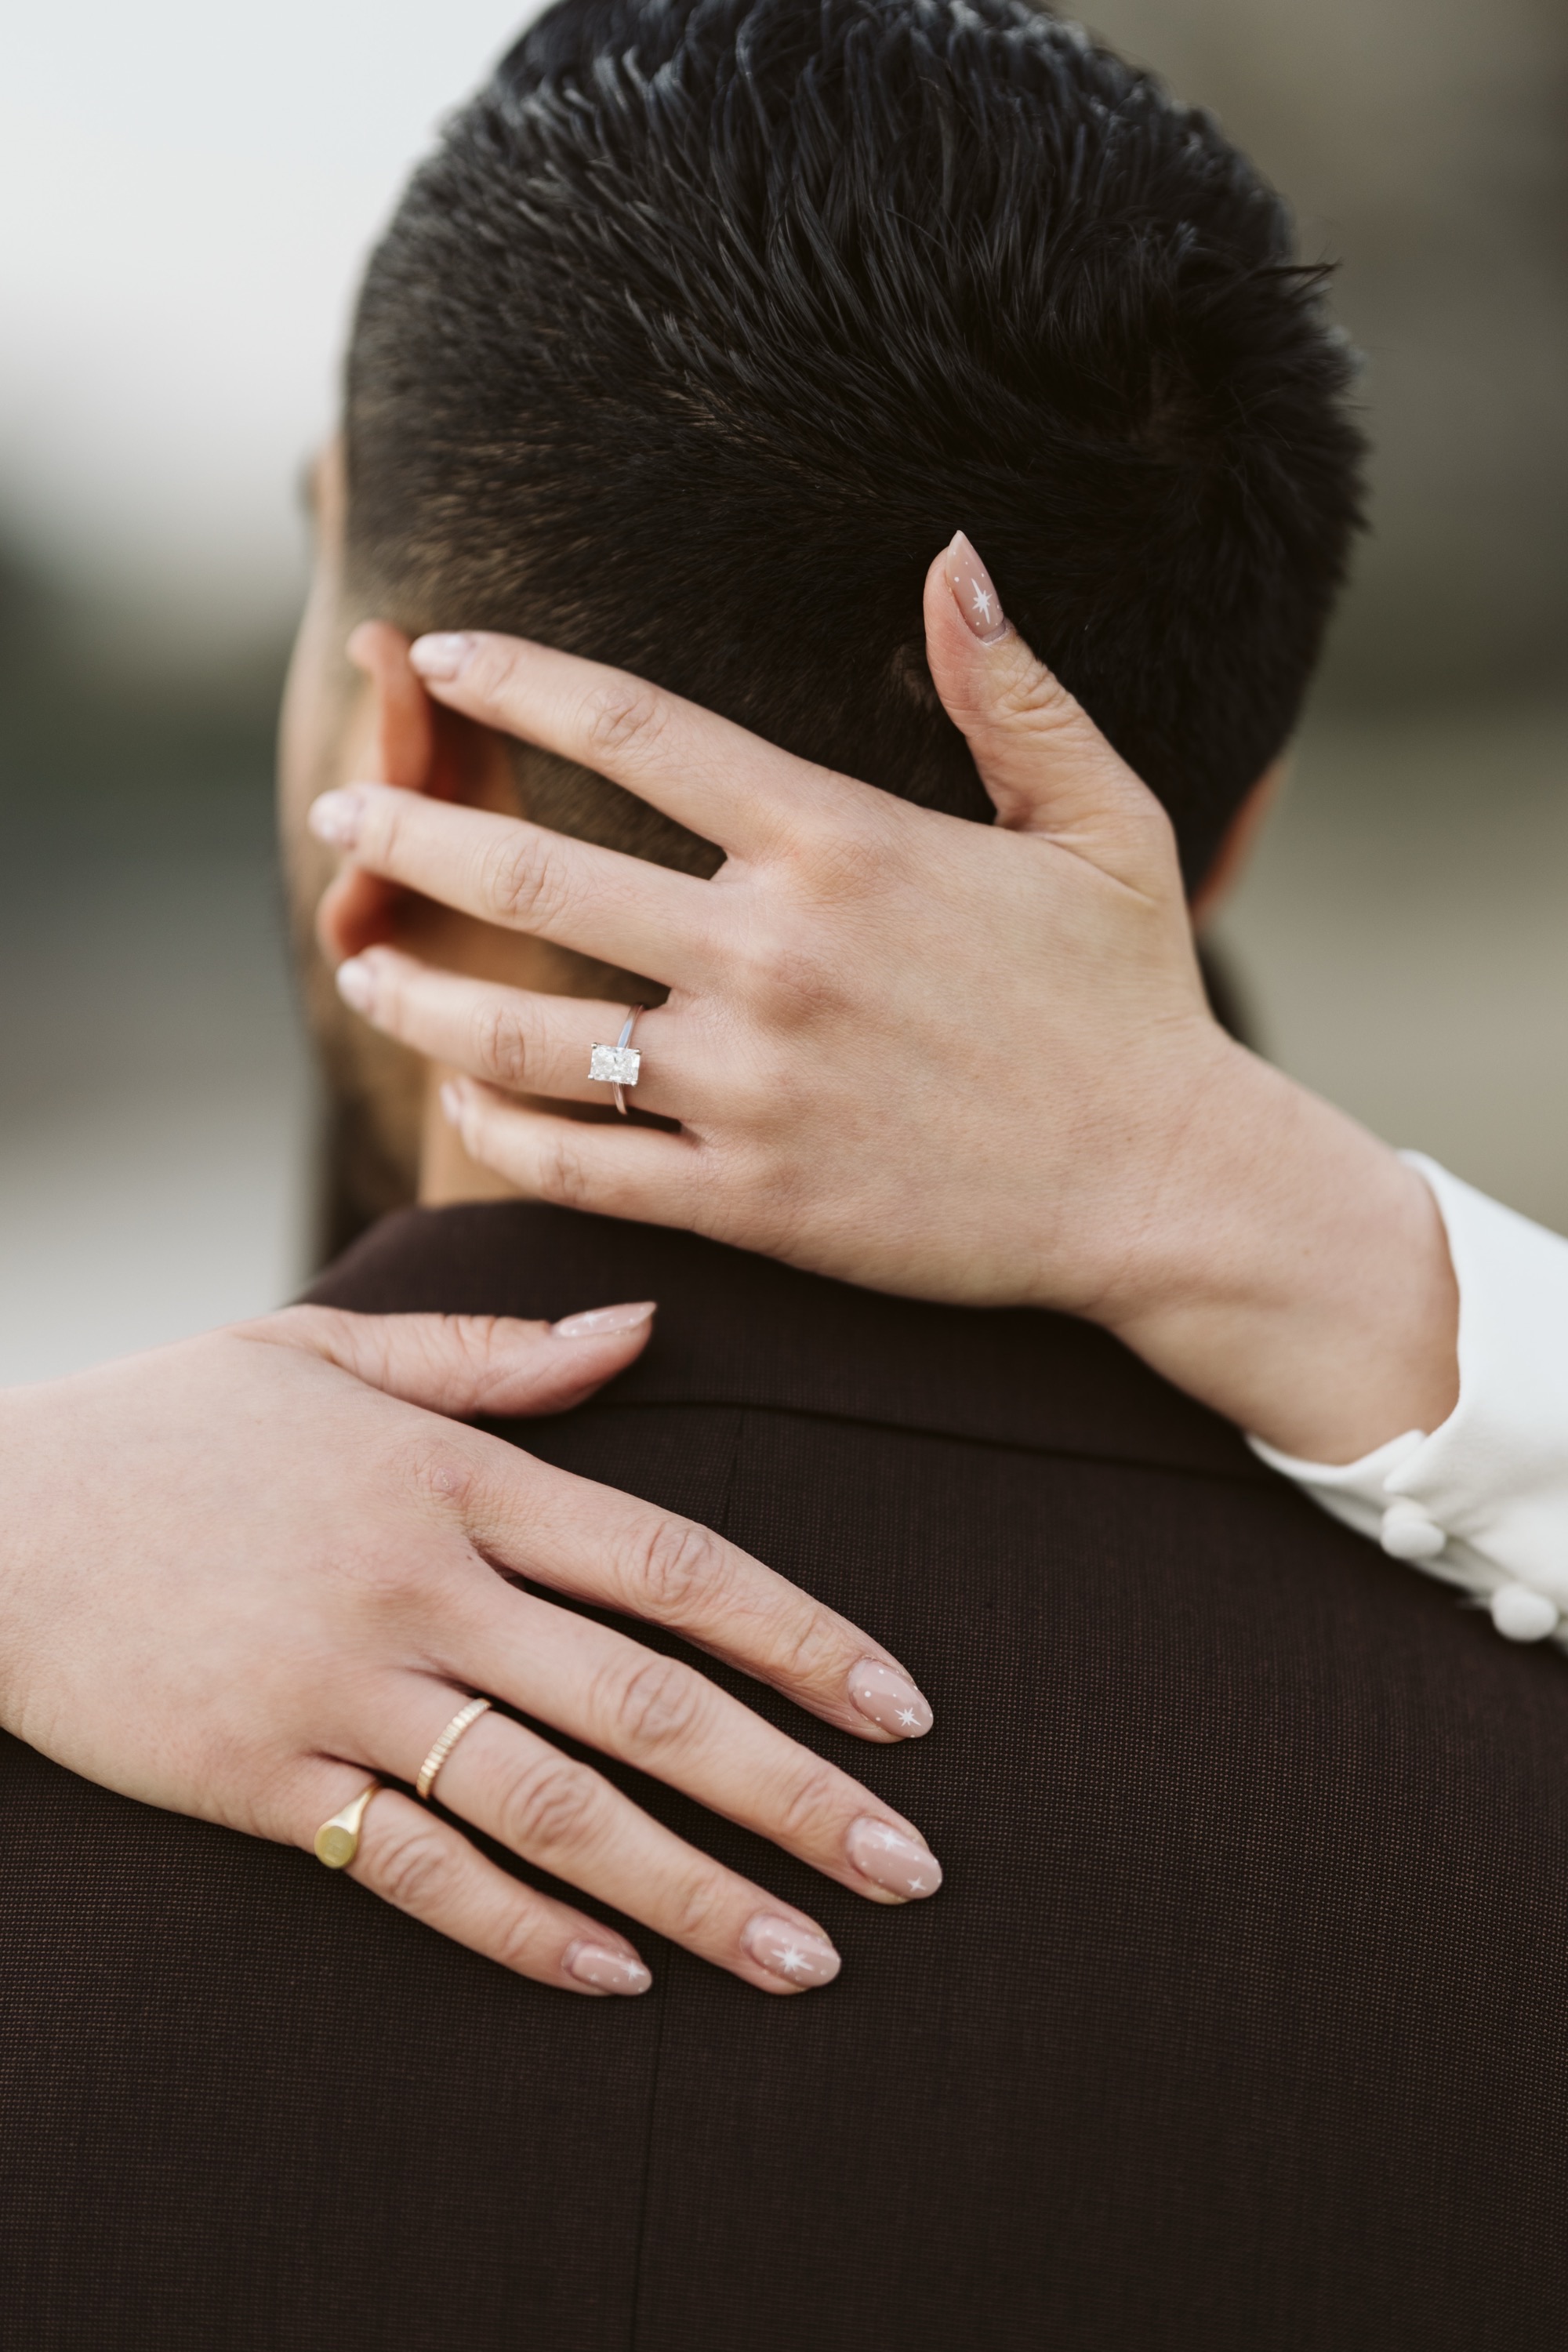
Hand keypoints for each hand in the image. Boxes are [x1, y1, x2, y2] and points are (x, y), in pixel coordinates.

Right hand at [0, 1305, 937, 1995]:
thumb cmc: (171, 1425)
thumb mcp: (328, 1352)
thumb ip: (498, 1357)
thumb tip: (649, 1329)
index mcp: (458, 1474)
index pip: (673, 1562)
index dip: (803, 1637)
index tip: (901, 1710)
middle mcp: (423, 1582)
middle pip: (647, 1698)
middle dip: (794, 1789)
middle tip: (909, 1865)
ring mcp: (344, 1686)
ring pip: (555, 1802)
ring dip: (691, 1887)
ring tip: (803, 1954)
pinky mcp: (264, 1779)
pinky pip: (414, 1869)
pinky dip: (520, 1929)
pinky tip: (616, 1978)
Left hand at [310, 535, 1456, 1461]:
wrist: (1164, 1190)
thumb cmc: (1131, 998)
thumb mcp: (1104, 818)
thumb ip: (1011, 688)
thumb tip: (952, 555)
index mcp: (842, 841)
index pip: (634, 726)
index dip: (518, 678)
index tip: (437, 655)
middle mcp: (776, 953)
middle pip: (535, 871)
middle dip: (409, 832)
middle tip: (337, 818)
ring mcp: (754, 1085)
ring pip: (525, 1032)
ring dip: (418, 993)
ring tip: (359, 966)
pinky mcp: (754, 1201)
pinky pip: (580, 1166)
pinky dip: (499, 1128)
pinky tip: (461, 1097)